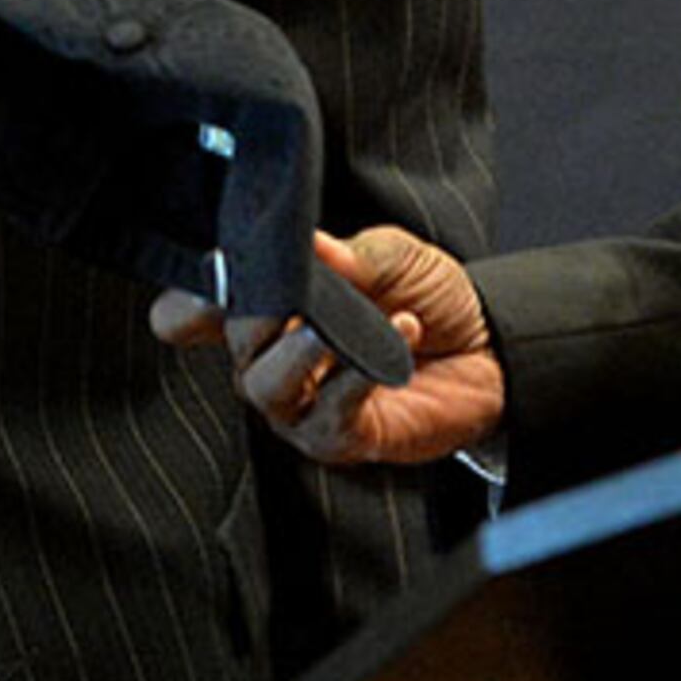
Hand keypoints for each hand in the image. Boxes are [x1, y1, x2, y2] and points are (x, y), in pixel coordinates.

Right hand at [150, 226, 505, 467]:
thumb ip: (350, 254)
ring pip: (264, 386)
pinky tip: (396, 338)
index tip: (215, 272)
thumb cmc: (429, 299)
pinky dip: (356, 376)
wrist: (490, 349)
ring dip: (296, 353)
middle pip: (233, 342)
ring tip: (333, 331)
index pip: (196, 312)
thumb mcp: (394, 257)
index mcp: (271, 311)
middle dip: (256, 313)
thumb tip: (308, 242)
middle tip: (292, 292)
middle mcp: (273, 360)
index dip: (190, 298)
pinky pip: (327, 415)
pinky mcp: (340, 438)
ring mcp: (302, 404)